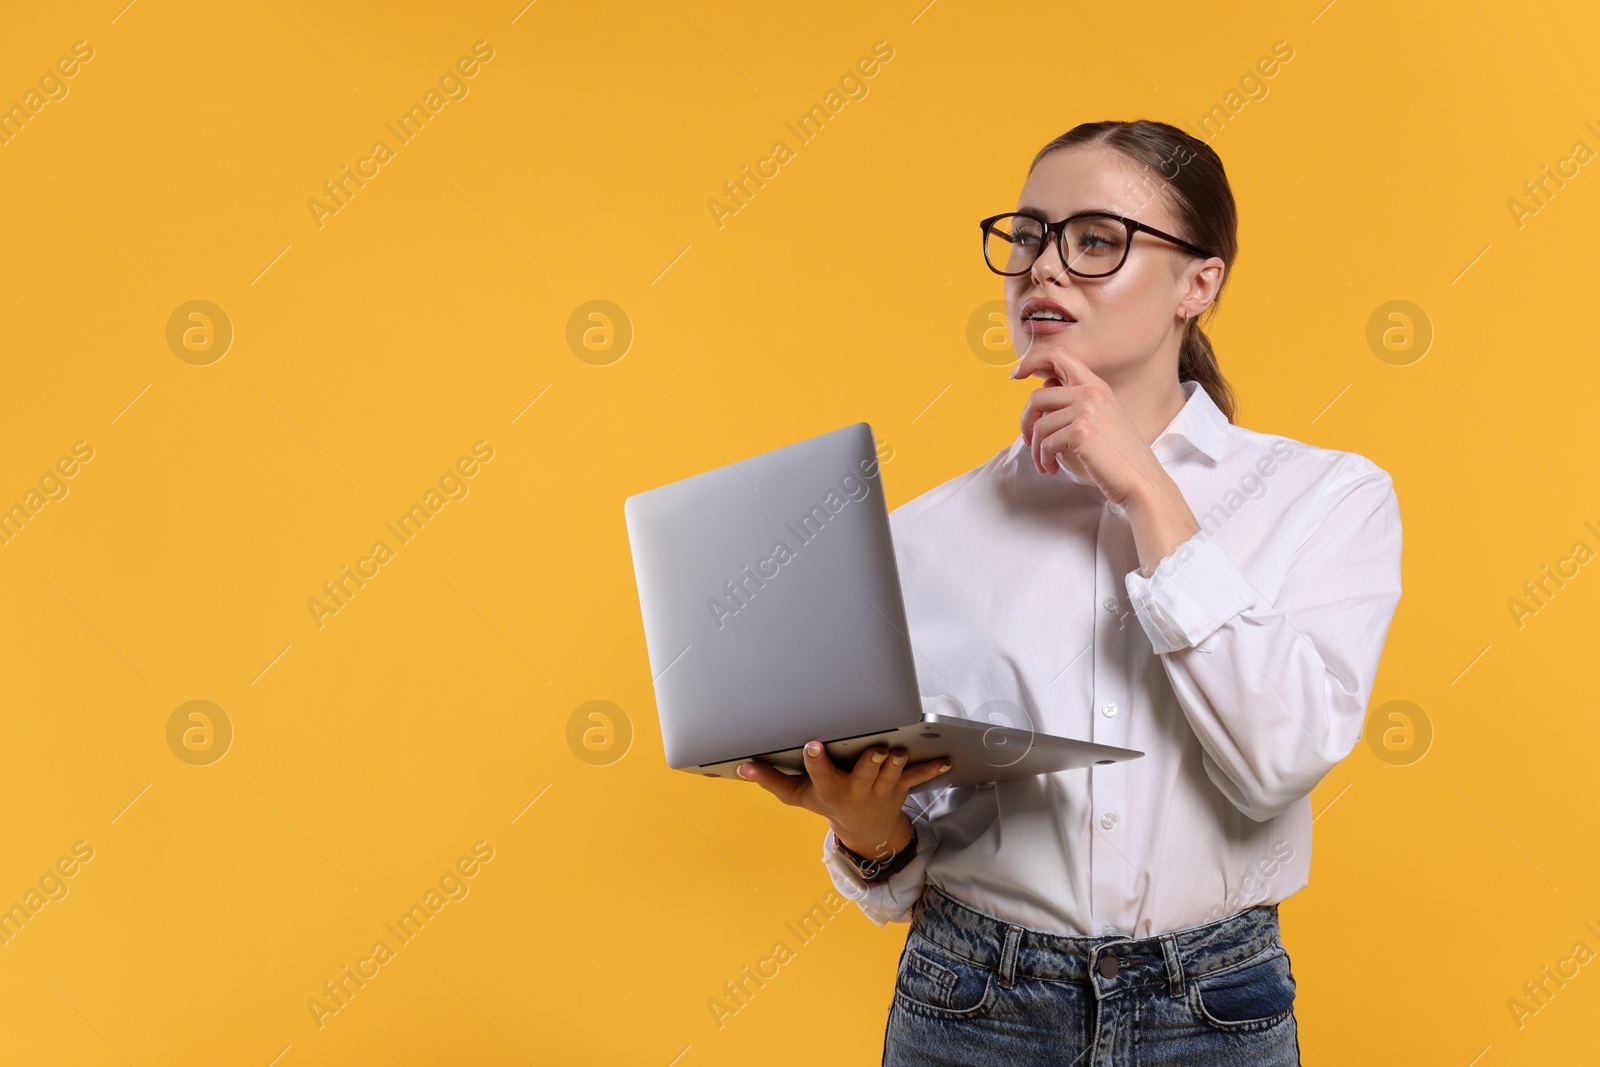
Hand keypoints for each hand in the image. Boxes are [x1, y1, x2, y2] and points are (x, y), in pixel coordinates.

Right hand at [738, 741, 950, 851]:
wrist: (865, 831)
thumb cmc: (828, 805)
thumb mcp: (799, 797)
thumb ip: (771, 780)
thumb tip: (742, 766)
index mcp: (831, 789)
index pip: (820, 773)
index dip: (816, 761)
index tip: (813, 745)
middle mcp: (857, 790)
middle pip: (865, 774)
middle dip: (870, 763)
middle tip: (873, 750)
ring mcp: (882, 789)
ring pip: (892, 773)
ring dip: (897, 763)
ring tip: (898, 751)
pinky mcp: (900, 787)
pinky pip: (918, 777)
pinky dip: (932, 769)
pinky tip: (945, 759)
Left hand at [1012, 349, 1169, 509]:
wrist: (1142, 481)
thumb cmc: (1119, 456)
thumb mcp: (1101, 419)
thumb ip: (1076, 403)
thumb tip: (1044, 391)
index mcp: (1096, 386)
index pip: (1059, 355)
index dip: (1032, 361)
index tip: (1017, 375)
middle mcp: (1092, 393)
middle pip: (1037, 396)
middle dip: (1026, 422)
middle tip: (1029, 441)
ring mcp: (1086, 410)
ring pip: (1039, 425)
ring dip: (1036, 449)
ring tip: (1045, 463)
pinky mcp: (1080, 432)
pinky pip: (1045, 443)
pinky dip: (1044, 459)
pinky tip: (1052, 468)